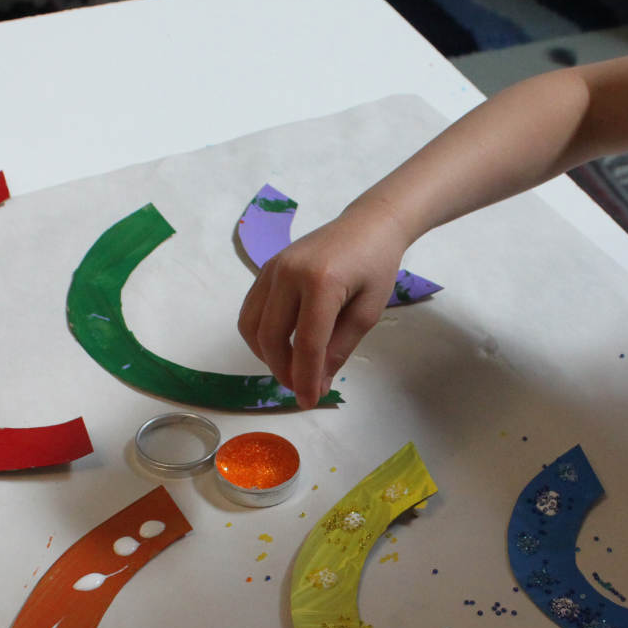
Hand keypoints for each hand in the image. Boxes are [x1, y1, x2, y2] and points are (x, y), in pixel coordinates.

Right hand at [237, 200, 410, 407]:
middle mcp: (289, 272)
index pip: (306, 343)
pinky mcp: (267, 268)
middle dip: (283, 371)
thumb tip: (316, 384)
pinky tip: (282, 346)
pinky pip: (251, 310)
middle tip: (302, 388)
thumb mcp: (367, 312)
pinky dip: (261, 335)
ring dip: (267, 355)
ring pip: (252, 326)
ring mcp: (273, 268)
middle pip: (271, 337)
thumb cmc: (376, 266)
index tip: (309, 402)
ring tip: (291, 368)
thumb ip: (340, 349)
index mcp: (321, 282)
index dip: (305, 379)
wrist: (368, 225)